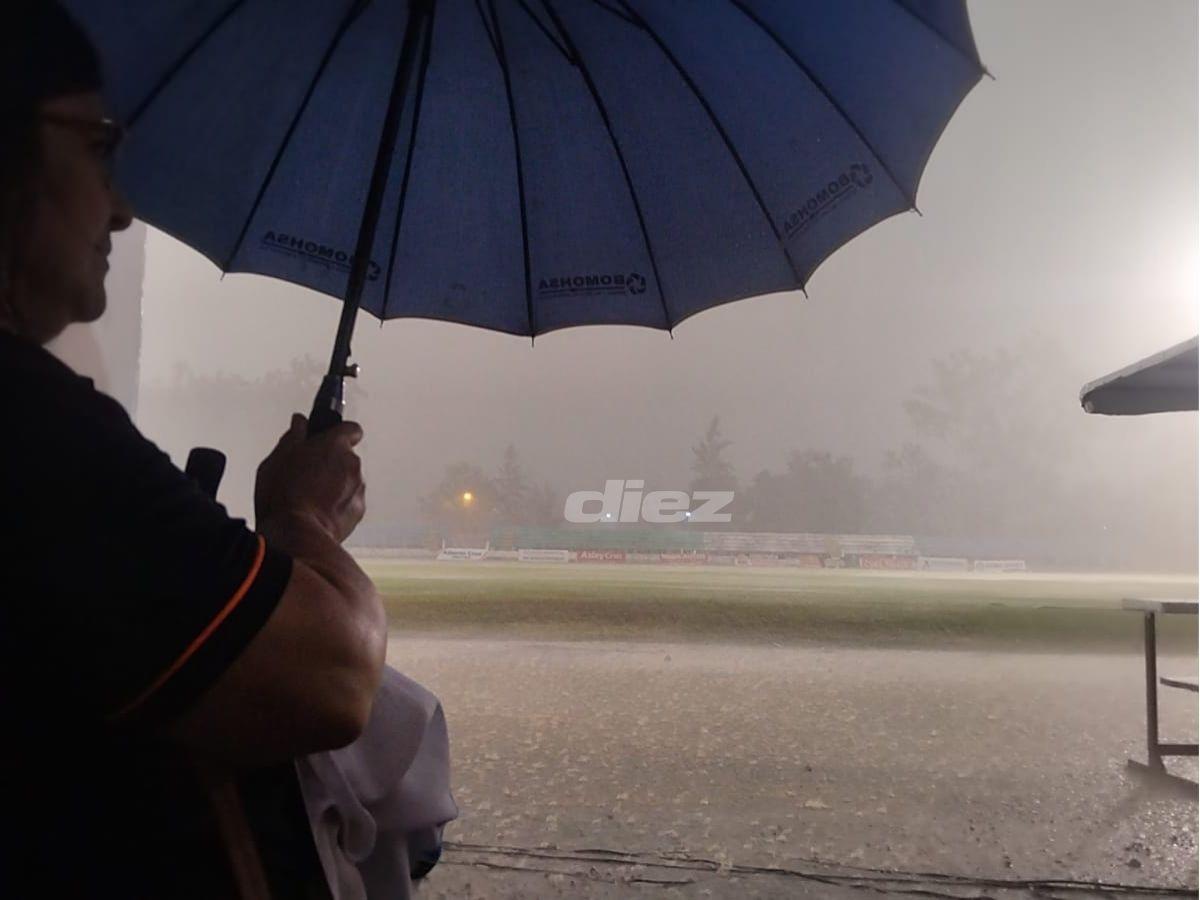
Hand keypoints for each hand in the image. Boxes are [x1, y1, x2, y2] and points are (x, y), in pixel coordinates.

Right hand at [255, 413, 365, 542]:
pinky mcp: (358, 512)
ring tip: (308, 497)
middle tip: (306, 473)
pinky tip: (316, 512)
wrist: (297, 535)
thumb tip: (300, 424)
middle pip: (346, 457)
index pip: (350, 428)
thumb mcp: (276, 459)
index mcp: (334, 444)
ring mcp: (358, 489)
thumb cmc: (284, 496)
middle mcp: (352, 464)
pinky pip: (349, 502)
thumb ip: (293, 436)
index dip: (338, 433)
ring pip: (348, 481)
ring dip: (335, 485)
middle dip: (331, 463)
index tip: (327, 438)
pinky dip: (338, 505)